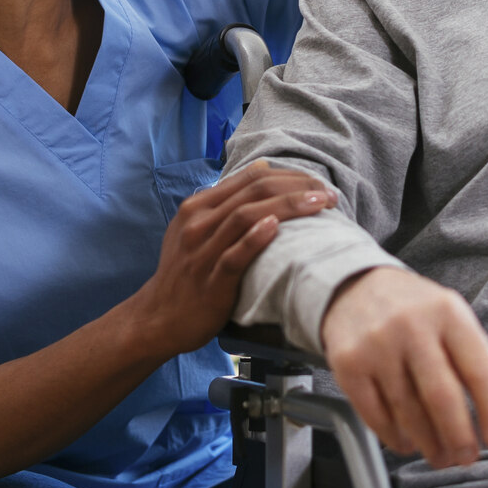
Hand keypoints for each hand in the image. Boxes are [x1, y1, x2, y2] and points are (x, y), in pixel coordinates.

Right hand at [129, 162, 332, 356]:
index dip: (287, 176)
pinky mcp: (210, 280)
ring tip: (320, 205)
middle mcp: (198, 223)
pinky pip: (234, 255)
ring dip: (287, 207)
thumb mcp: (197, 230)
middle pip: (252, 192)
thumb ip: (226, 202)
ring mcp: (202, 251)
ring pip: (246, 217)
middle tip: (328, 193)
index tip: (317, 183)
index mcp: (197, 207)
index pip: (249, 179)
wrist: (159, 318)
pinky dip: (256, 238)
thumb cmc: (187, 273)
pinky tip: (276, 228)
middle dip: (296, 187)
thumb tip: (263, 169)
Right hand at [319, 267, 487, 469]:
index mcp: (449, 313)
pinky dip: (394, 437)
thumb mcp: (454, 323)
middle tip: (466, 458)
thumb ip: (481, 365)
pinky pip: (375, 415)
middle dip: (459, 437)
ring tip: (440, 456)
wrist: (355, 288)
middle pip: (442, 396)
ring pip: (407, 411)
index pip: (479, 370)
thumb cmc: (414, 311)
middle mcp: (411, 326)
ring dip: (428, 444)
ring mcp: (376, 345)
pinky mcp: (348, 365)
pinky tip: (407, 442)